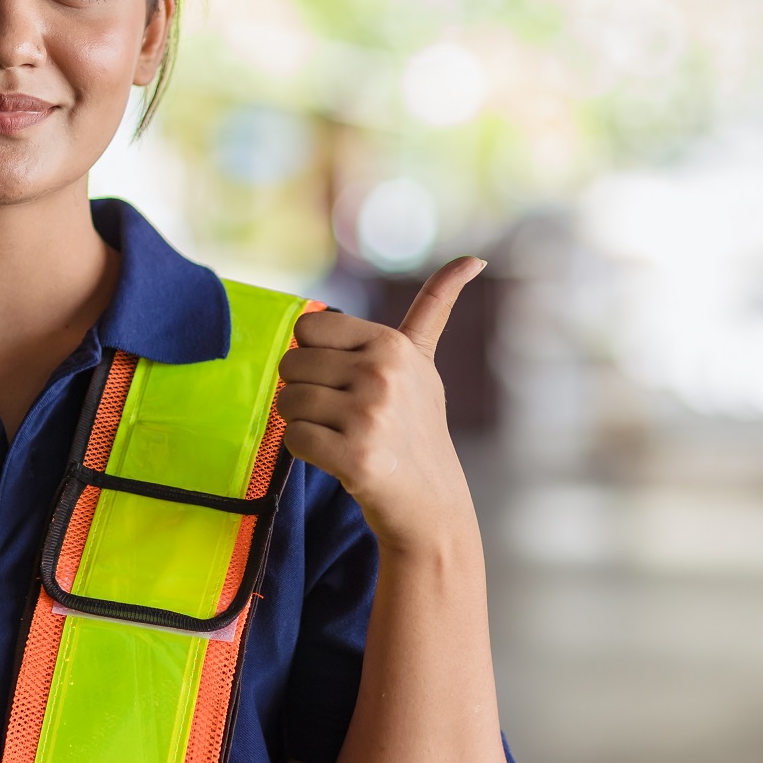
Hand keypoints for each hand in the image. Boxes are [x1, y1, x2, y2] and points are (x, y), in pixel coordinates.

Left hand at [277, 257, 486, 556]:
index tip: (346, 379)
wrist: (431, 504)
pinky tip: (336, 459)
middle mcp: (383, 374)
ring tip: (342, 437)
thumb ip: (434, 307)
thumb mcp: (423, 363)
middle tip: (343, 415)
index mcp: (394, 345)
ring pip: (288, 401)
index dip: (316, 356)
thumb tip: (474, 258)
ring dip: (304, 423)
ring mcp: (370, 416)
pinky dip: (304, 452)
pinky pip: (293, 439)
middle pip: (292, 364)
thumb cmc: (416, 428)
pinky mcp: (356, 457)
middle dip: (307, 391)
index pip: (309, 327)